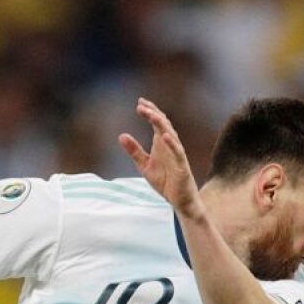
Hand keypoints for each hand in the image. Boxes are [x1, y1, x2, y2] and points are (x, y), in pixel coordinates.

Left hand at [119, 98, 203, 219]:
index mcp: (162, 144)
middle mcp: (170, 145)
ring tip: (151, 114)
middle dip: (153, 114)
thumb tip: (121, 135)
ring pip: (171, 134)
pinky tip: (165, 136)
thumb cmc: (165, 182)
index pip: (156, 123)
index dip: (149, 112)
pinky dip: (172, 144)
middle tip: (141, 105)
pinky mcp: (182, 166)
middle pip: (163, 124)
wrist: (180, 201)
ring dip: (161, 124)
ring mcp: (177, 155)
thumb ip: (134, 151)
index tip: (139, 102)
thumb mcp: (144, 165)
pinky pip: (178, 152)